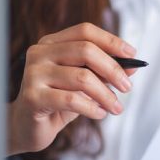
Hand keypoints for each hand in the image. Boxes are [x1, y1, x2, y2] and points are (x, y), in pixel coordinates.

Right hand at [7, 23, 136, 155]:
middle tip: (127, 87)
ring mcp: (33, 73)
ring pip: (82, 77)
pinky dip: (91, 107)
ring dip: (106, 94)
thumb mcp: (84, 84)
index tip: (132, 55)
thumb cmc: (58, 102)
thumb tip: (132, 67)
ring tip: (116, 107)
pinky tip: (99, 114)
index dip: (111, 41)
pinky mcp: (32, 97)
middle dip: (113, 69)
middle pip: (86, 50)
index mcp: (52, 43)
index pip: (85, 31)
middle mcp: (40, 53)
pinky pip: (71, 99)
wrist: (27, 127)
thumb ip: (104, 73)